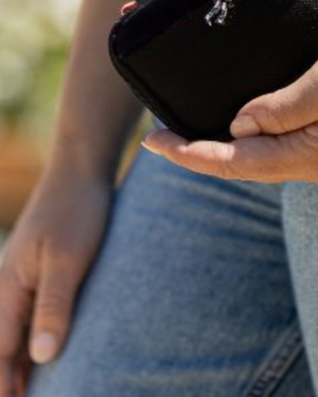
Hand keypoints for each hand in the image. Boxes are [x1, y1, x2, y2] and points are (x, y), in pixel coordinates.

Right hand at [0, 158, 112, 395]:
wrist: (81, 172)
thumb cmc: (78, 211)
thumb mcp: (70, 258)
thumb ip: (55, 304)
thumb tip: (43, 357)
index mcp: (8, 289)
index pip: (1, 352)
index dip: (7, 387)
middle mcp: (8, 289)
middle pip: (1, 348)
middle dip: (8, 381)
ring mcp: (21, 282)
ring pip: (13, 336)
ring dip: (18, 366)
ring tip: (27, 395)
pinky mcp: (39, 275)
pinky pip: (28, 319)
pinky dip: (30, 343)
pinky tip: (42, 360)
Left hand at [141, 21, 317, 183]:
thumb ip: (282, 108)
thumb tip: (239, 127)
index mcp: (313, 154)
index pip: (238, 162)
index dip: (193, 154)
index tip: (154, 143)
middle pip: (247, 167)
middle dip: (202, 155)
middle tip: (162, 138)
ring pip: (263, 159)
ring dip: (225, 149)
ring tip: (191, 134)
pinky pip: (283, 148)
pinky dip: (253, 141)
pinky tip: (241, 127)